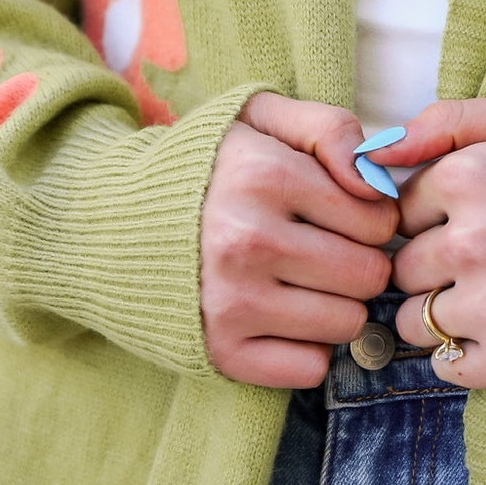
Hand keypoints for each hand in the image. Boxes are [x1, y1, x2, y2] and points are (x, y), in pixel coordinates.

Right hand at [201, 92, 398, 387]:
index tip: (338, 216)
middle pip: (369, 275)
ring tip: (299, 283)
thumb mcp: (261, 118)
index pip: (379, 220)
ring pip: (348, 323)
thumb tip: (377, 184)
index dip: (370, 219)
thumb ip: (331, 130)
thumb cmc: (205, 168)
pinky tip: (279, 319)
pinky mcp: (219, 351)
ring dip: (335, 307)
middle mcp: (248, 240)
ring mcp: (231, 301)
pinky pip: (310, 367)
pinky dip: (305, 349)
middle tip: (322, 253)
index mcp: (264, 176)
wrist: (106, 220)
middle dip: (358, 264)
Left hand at [379, 98, 485, 387]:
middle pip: (402, 268)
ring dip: (442, 314)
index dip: (434, 219)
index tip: (477, 223)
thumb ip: (453, 120)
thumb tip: (375, 148)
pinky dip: (465, 354)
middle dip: (435, 268)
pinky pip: (444, 363)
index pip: (401, 211)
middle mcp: (469, 241)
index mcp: (469, 177)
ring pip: (413, 319)